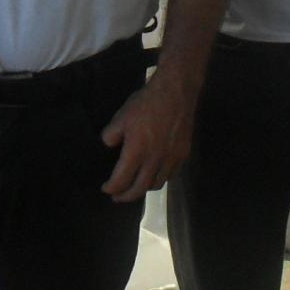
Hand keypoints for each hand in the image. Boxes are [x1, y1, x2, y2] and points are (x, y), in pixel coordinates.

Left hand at [100, 74, 194, 201]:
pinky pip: (170, 175)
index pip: (122, 180)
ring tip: (136, 186)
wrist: (175, 92)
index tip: (106, 188)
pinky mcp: (183, 154)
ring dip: (144, 189)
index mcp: (136, 152)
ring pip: (157, 184)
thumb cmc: (145, 103)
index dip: (112, 188)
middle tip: (118, 197)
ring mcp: (171, 159)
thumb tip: (109, 145)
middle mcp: (154, 161)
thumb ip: (111, 134)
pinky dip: (159, 179)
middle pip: (140, 189)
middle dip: (126, 196)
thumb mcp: (121, 116)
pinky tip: (154, 174)